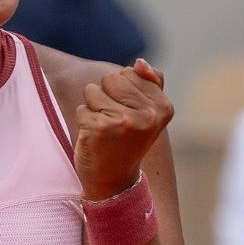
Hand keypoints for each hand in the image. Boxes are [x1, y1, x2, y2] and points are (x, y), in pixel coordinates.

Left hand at [75, 58, 172, 199]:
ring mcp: (123, 121)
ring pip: (93, 91)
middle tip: (115, 122)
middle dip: (107, 95)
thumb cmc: (129, 140)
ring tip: (105, 129)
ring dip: (93, 107)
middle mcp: (146, 114)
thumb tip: (139, 63)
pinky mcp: (99, 128)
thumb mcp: (148, 113)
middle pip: (111, 78)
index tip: (130, 114)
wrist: (115, 181)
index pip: (131, 72)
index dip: (123, 91)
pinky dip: (83, 121)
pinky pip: (81, 108)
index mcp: (163, 107)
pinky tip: (94, 138)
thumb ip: (151, 82)